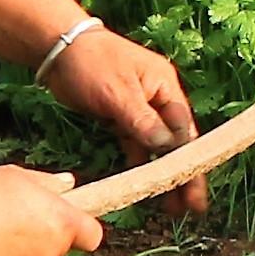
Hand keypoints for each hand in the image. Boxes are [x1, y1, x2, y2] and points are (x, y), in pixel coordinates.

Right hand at [0, 163, 105, 255]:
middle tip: (18, 222)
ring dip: (20, 255)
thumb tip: (69, 183)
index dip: (82, 230)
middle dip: (44, 240)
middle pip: (58, 250)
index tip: (68, 221)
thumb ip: (48, 183)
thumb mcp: (20, 177)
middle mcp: (51, 252)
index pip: (92, 235)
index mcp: (63, 223)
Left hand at [41, 27, 207, 211]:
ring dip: (162, 173)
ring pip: (156, 146)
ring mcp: (140, 108)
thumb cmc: (92, 63)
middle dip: (183, 173)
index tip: (195, 187)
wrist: (59, 48)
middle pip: (176, 141)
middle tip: (192, 207)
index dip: (190, 159)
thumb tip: (167, 147)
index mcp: (165, 86)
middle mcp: (158, 98)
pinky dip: (141, 163)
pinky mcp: (120, 117)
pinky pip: (136, 144)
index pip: (183, 128)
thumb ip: (142, 121)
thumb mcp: (118, 92)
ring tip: (170, 206)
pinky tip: (144, 184)